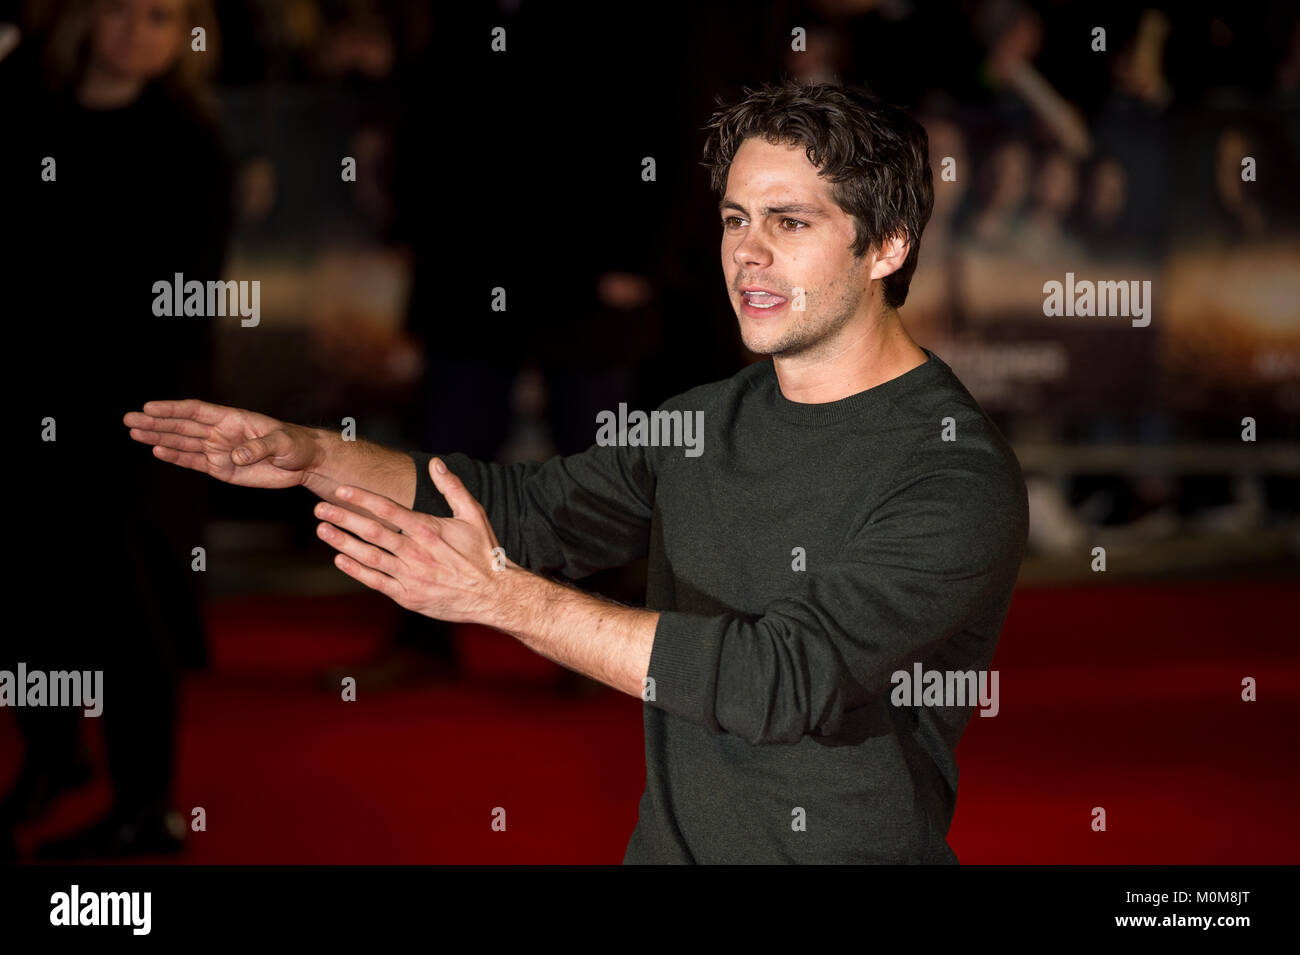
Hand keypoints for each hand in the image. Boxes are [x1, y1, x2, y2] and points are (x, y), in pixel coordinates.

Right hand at [124, 399, 321, 489]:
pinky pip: (194, 462)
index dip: (172, 409)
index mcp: (232, 419)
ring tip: (134, 433)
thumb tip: (235, 456)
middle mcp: (221, 433)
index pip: (196, 412)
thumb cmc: (296, 446)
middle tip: (129, 419)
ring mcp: (219, 450)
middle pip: (182, 426)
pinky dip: (175, 457)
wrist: (304, 464)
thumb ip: (259, 448)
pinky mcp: (222, 469)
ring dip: (159, 438)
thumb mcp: (283, 444)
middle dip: (155, 422)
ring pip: (183, 443)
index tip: (149, 407)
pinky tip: (157, 451)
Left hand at [314, 457, 512, 623]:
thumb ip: (453, 487)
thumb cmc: (484, 553)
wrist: (494, 594)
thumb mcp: (473, 514)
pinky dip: (355, 570)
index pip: (388, 509)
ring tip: (322, 529)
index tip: (341, 490)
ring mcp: (410, 576)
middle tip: (320, 507)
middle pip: (371, 531)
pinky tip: (340, 559)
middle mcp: (415, 552)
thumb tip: (436, 463)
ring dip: (342, 541)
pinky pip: (375, 581)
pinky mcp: (408, 596)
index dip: (361, 498)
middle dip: (343, 517)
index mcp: (428, 529)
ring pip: (368, 556)